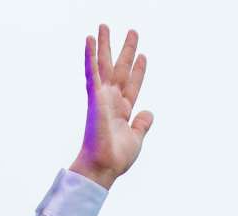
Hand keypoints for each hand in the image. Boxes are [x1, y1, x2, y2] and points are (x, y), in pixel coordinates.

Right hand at [70, 26, 152, 187]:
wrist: (103, 166)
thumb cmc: (116, 157)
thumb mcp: (137, 138)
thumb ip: (142, 124)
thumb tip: (149, 112)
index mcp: (122, 110)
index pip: (132, 84)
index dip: (138, 70)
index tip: (143, 55)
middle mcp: (111, 100)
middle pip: (120, 69)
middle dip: (126, 50)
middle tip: (132, 32)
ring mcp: (102, 97)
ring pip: (104, 65)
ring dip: (104, 45)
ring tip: (104, 26)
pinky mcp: (94, 97)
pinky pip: (91, 72)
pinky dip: (89, 56)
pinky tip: (89, 40)